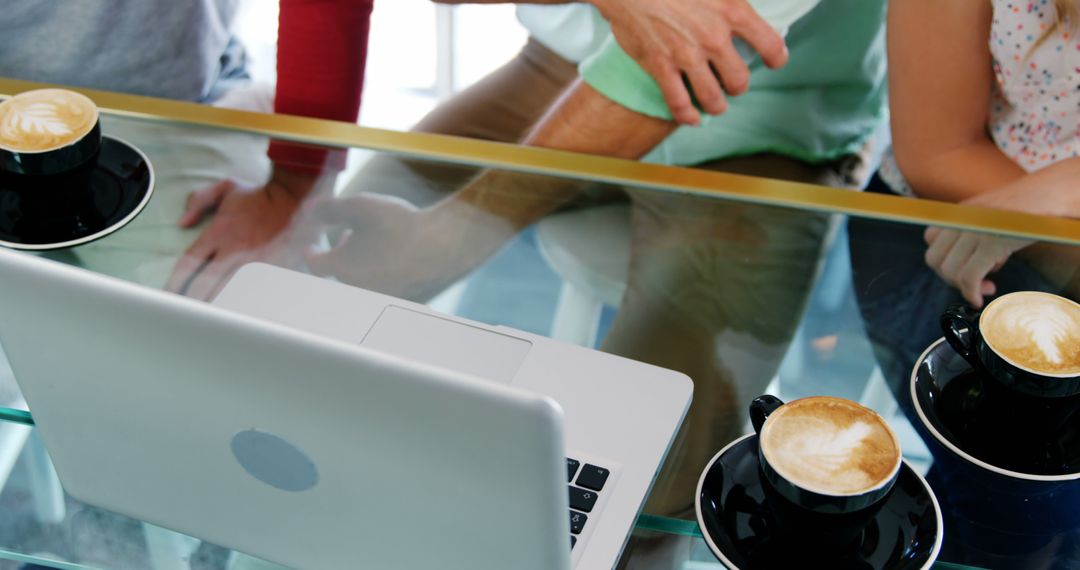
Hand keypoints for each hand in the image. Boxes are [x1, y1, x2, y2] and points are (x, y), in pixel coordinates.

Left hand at [165, 168, 326, 299]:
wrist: (298, 196)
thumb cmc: (262, 194)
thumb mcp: (226, 187)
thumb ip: (199, 200)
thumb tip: (182, 223)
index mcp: (220, 231)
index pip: (190, 262)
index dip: (176, 282)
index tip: (169, 295)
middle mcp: (235, 250)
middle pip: (206, 283)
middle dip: (193, 301)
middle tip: (185, 315)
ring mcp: (256, 262)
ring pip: (231, 292)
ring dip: (219, 306)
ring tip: (210, 320)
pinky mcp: (276, 269)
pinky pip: (258, 292)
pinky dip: (248, 304)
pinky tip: (241, 315)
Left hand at [304, 194, 515, 301]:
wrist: (446, 245)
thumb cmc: (403, 225)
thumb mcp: (361, 206)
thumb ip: (329, 209)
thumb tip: (310, 211)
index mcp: (342, 268)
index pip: (314, 264)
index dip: (312, 251)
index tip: (314, 244)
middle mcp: (357, 289)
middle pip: (338, 275)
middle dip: (339, 256)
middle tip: (348, 237)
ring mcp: (380, 299)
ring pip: (360, 283)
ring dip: (360, 265)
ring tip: (374, 246)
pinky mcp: (401, 302)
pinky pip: (383, 290)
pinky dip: (382, 275)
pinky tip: (396, 258)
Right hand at [592, 0, 787, 125]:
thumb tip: (740, 8)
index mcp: (732, 10)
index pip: (769, 44)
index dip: (776, 57)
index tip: (774, 61)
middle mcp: (713, 37)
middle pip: (739, 80)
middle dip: (737, 85)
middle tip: (733, 83)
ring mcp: (686, 55)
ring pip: (712, 98)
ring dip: (717, 105)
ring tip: (716, 104)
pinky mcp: (660, 66)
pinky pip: (678, 102)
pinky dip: (686, 115)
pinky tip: (691, 118)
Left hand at [920, 169, 1079, 306]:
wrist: (1049, 194)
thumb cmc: (1025, 208)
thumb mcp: (989, 216)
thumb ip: (973, 236)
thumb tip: (975, 268)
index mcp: (958, 212)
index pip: (930, 240)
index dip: (943, 259)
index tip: (961, 268)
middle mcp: (961, 220)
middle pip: (934, 259)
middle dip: (950, 277)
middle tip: (972, 283)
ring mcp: (974, 231)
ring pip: (950, 271)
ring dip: (964, 287)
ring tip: (986, 286)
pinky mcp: (991, 243)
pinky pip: (969, 276)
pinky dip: (971, 293)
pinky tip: (980, 297)